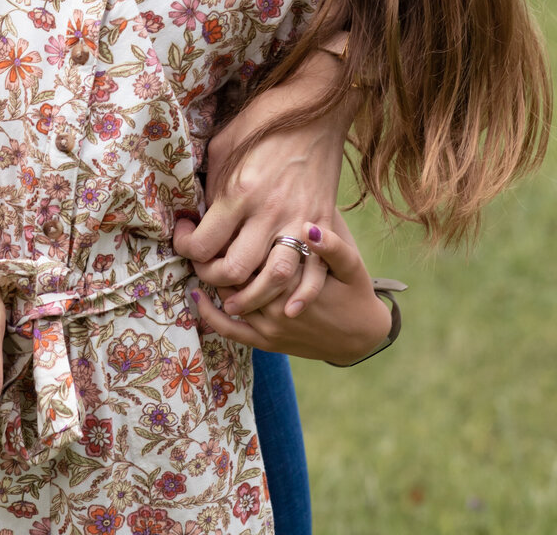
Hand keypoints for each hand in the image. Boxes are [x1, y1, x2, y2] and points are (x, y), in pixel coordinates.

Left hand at [174, 55, 349, 316]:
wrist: (318, 108)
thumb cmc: (264, 121)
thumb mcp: (225, 145)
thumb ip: (212, 185)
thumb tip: (199, 216)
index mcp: (240, 191)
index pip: (204, 244)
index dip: (186, 248)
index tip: (186, 237)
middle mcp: (269, 211)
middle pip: (235, 270)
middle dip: (213, 278)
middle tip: (207, 268)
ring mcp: (299, 220)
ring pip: (275, 279)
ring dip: (253, 297)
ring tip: (237, 299)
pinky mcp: (322, 222)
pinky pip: (314, 273)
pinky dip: (301, 297)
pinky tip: (286, 307)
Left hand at [192, 218, 392, 365]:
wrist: (361, 337)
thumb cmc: (354, 292)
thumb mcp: (352, 265)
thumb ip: (333, 246)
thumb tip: (309, 228)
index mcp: (295, 279)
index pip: (251, 253)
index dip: (231, 233)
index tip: (215, 213)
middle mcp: (276, 305)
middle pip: (235, 274)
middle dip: (216, 254)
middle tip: (198, 231)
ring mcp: (269, 327)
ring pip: (228, 296)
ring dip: (212, 278)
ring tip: (197, 253)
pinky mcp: (267, 343)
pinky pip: (231, 331)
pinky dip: (211, 315)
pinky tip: (195, 296)